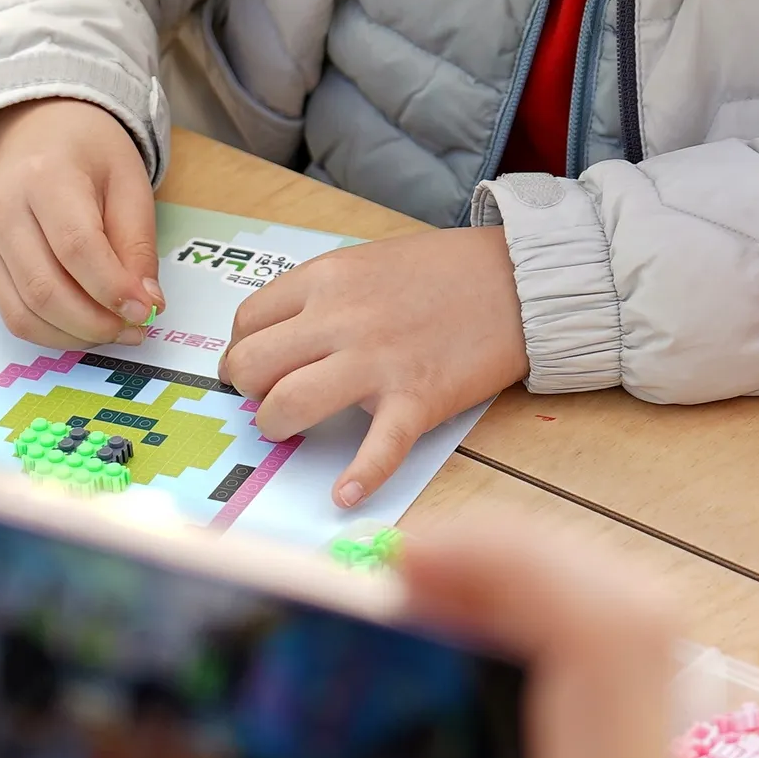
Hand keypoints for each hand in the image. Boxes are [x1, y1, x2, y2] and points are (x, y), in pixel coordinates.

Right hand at [0, 97, 160, 344]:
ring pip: (25, 313)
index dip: (113, 288)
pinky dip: (53, 334)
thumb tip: (146, 305)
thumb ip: (138, 245)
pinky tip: (85, 327)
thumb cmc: (91, 157)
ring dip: (76, 336)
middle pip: (45, 289)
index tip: (147, 311)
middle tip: (137, 329)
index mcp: (46, 177)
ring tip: (116, 331)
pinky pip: (14, 316)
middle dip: (97, 323)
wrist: (40, 135)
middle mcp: (5, 211)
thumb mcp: (130, 185)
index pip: (76, 247)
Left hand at [220, 227, 527, 507]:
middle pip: (254, 366)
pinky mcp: (416, 400)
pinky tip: (345, 495)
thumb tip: (281, 340)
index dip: (242, 351)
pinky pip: (377, 450)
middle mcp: (341, 319)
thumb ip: (323, 297)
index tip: (256, 367)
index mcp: (326, 278)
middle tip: (267, 398)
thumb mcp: (366, 262)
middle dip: (249, 391)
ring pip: (290, 405)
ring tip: (291, 430)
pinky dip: (358, 479)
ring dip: (277, 426)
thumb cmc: (444, 271)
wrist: (516, 280)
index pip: (248, 322)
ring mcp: (377, 362)